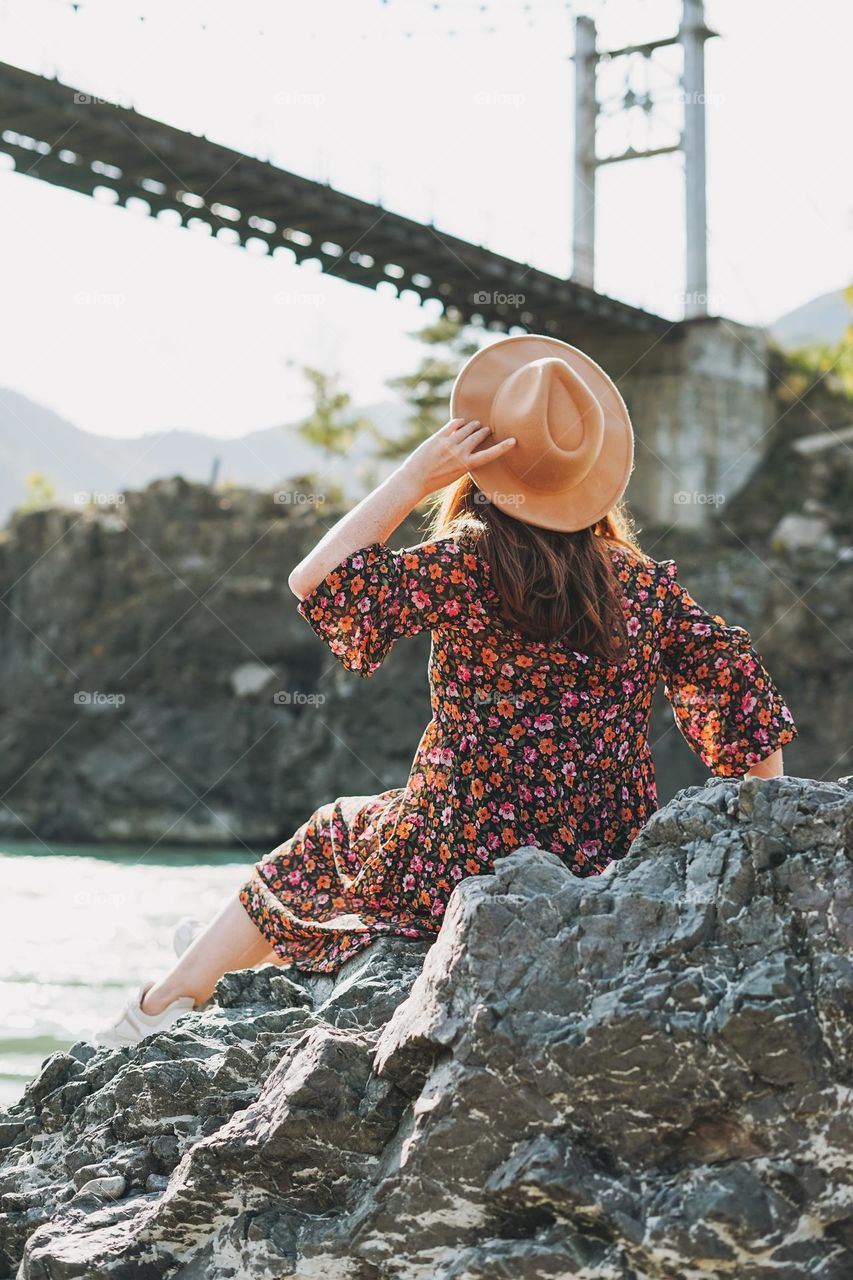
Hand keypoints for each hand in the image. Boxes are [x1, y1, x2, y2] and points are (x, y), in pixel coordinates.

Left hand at [398, 418, 516, 499]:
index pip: (490, 455)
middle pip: (478, 436)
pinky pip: (453, 424)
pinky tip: (461, 422)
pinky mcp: (438, 437)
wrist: (415, 479)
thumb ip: (464, 460)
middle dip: (484, 431)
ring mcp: (449, 444)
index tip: (513, 440)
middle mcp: (460, 453)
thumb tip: (470, 446)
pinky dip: (459, 422)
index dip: (503, 447)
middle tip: (487, 429)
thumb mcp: (455, 474)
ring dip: (474, 425)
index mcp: (466, 465)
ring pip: (467, 428)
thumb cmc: (435, 480)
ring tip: (476, 424)